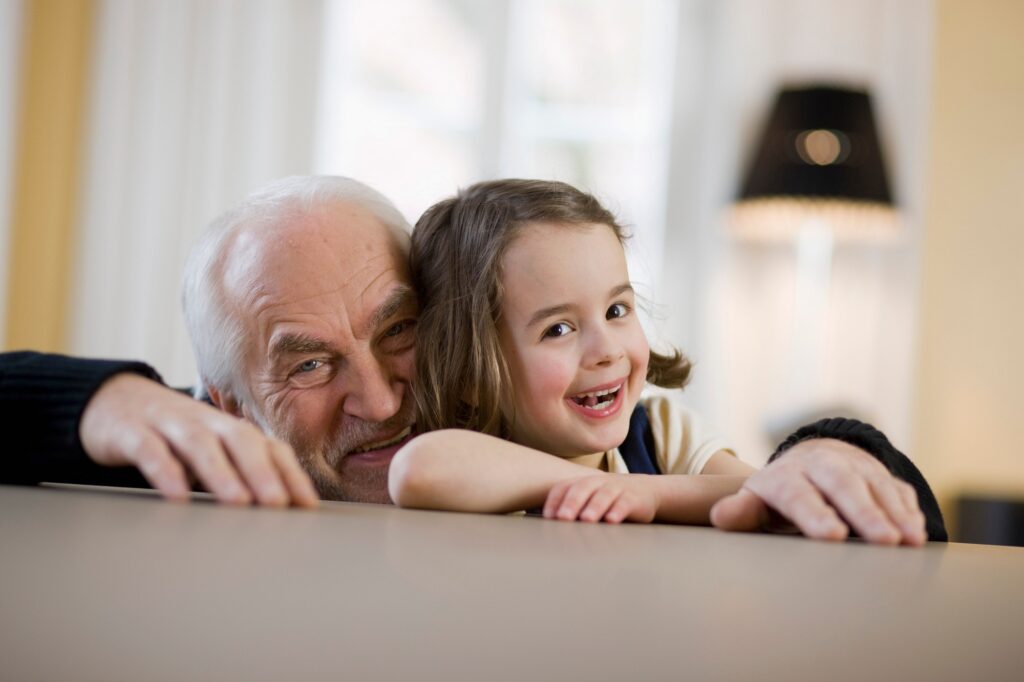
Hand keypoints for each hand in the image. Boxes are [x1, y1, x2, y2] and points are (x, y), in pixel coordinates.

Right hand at [79, 374, 317, 507]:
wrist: (111, 401)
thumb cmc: (172, 435)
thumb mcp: (209, 451)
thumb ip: (237, 473)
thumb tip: (276, 510)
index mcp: (229, 428)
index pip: (268, 447)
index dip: (290, 473)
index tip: (307, 505)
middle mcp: (205, 421)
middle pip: (240, 440)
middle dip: (262, 472)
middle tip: (278, 504)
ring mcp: (168, 423)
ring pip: (199, 443)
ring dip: (221, 473)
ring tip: (238, 502)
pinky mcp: (131, 431)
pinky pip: (150, 449)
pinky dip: (165, 471)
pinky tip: (177, 497)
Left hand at [543, 474, 657, 523]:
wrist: (646, 490)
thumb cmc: (608, 499)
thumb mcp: (589, 499)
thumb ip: (569, 509)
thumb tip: (540, 524)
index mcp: (582, 483)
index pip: (564, 487)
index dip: (554, 500)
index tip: (547, 517)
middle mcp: (598, 483)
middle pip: (582, 488)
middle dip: (571, 503)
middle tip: (562, 518)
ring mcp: (617, 488)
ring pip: (604, 495)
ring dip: (594, 507)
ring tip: (586, 520)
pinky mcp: (634, 498)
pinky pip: (625, 503)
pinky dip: (618, 511)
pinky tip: (612, 520)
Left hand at [709, 439, 925, 545]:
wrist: (811, 459)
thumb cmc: (780, 492)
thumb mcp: (758, 501)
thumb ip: (742, 511)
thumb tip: (721, 516)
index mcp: (786, 476)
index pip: (799, 494)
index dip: (815, 514)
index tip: (831, 535)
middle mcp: (822, 466)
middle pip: (843, 486)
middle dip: (865, 513)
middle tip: (884, 541)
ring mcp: (854, 466)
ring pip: (876, 485)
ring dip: (895, 512)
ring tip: (910, 540)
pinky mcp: (880, 473)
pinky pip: (896, 488)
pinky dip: (908, 508)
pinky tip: (917, 530)